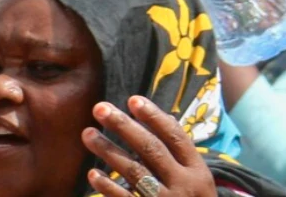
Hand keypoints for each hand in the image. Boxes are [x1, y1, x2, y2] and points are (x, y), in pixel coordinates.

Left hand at [83, 97, 216, 196]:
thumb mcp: (197, 179)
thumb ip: (180, 153)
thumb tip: (165, 115)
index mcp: (198, 172)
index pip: (175, 138)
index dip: (154, 117)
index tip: (132, 99)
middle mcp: (184, 185)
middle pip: (152, 150)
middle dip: (125, 127)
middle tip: (99, 108)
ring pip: (135, 172)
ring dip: (109, 151)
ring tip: (88, 133)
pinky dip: (109, 186)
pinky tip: (92, 174)